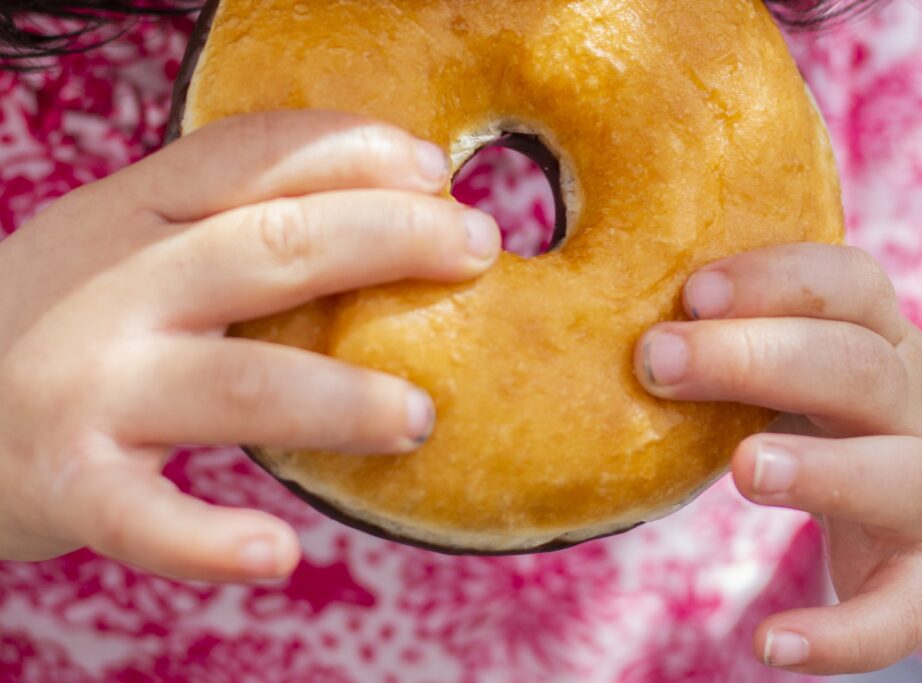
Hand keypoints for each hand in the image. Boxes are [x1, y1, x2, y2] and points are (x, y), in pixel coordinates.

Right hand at [0, 110, 499, 581]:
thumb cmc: (51, 325)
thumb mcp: (119, 247)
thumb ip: (216, 231)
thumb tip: (372, 221)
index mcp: (130, 214)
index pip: (252, 154)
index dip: (352, 150)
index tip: (433, 167)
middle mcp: (113, 287)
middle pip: (272, 248)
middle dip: (389, 241)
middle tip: (477, 250)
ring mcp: (87, 386)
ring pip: (239, 384)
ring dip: (342, 398)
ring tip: (419, 417)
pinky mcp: (64, 483)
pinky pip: (147, 520)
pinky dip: (211, 541)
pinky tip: (279, 555)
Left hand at [634, 243, 921, 674]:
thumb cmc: (852, 418)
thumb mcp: (817, 363)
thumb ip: (742, 337)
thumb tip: (608, 313)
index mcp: (880, 341)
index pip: (849, 285)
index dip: (774, 279)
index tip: (691, 291)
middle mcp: (914, 408)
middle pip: (858, 369)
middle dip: (758, 358)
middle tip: (659, 360)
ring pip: (899, 476)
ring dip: (820, 469)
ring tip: (743, 470)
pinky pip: (899, 612)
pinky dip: (843, 635)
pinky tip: (768, 644)